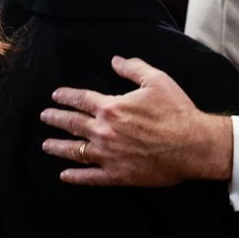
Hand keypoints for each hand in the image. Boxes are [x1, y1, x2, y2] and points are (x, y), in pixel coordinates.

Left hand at [40, 56, 232, 186]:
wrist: (193, 145)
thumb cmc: (176, 111)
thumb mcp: (157, 80)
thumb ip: (133, 68)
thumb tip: (115, 60)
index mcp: (112, 107)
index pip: (81, 99)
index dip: (66, 96)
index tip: (56, 96)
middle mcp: (104, 131)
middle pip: (72, 124)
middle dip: (56, 119)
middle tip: (45, 117)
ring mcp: (109, 155)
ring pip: (75, 151)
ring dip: (58, 147)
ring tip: (47, 145)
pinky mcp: (117, 175)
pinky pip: (90, 177)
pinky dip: (75, 177)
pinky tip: (65, 175)